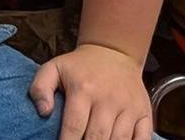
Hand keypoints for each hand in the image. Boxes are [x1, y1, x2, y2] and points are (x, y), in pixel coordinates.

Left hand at [28, 44, 153, 139]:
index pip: (74, 126)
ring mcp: (129, 107)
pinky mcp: (144, 112)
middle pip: (97, 137)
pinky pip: (143, 138)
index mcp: (83, 90)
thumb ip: (40, 88)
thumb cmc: (79, 66)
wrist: (113, 53)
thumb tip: (43, 112)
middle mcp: (108, 99)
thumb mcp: (53, 68)